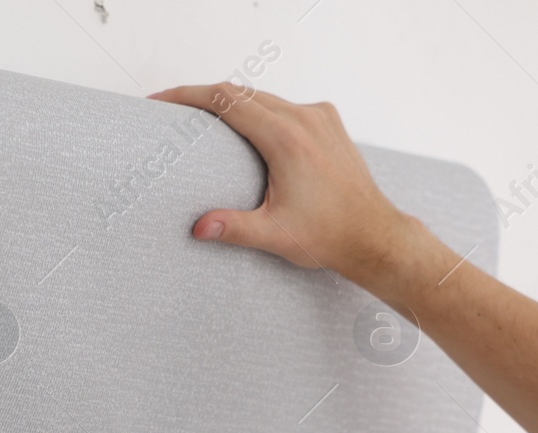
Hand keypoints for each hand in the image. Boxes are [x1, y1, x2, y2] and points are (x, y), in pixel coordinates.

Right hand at [147, 82, 429, 287]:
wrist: (373, 235)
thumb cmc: (330, 235)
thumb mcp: (275, 235)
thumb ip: (234, 228)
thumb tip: (199, 227)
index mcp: (287, 140)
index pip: (227, 100)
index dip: (190, 96)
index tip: (164, 100)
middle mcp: (305, 119)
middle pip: (241, 92)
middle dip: (204, 97)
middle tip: (175, 110)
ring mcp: (319, 117)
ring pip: (265, 96)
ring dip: (233, 101)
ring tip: (205, 118)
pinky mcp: (328, 122)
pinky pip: (286, 104)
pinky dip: (261, 108)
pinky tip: (248, 126)